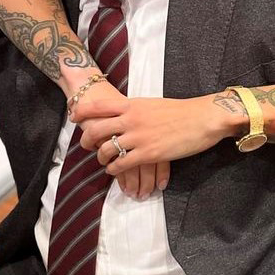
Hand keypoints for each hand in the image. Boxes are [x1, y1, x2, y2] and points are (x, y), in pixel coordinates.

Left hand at [72, 93, 241, 177]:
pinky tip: (114, 171)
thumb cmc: (181, 110)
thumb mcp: (153, 104)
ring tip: (103, 161)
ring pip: (107, 150)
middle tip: (85, 145)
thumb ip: (136, 109)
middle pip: (97, 130)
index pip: (99, 106)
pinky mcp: (148, 154)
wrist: (201, 118)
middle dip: (87, 140)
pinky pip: (122, 164)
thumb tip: (125, 114)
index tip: (74, 117)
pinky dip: (114, 169)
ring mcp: (138, 137)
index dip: (83, 111)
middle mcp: (131, 119)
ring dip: (101, 157)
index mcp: (132, 104)